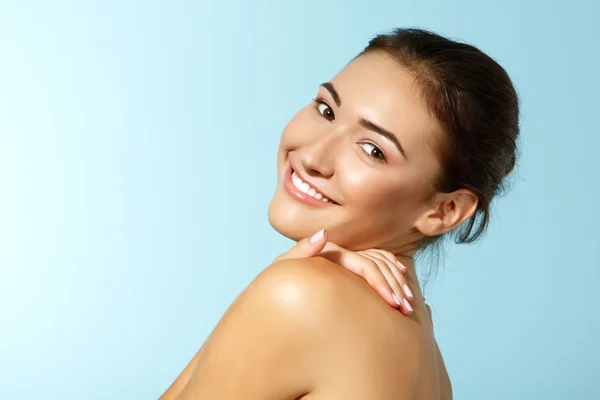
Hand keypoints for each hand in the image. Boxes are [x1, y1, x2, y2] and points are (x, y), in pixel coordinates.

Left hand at [274, 229, 413, 314]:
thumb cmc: (277, 284)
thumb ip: (301, 251)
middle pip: (377, 264)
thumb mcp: (283, 268)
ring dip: (397, 282)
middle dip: (394, 286)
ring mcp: (347, 260)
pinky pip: (378, 265)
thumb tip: (324, 234)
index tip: (392, 303)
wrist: (275, 295)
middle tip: (406, 309)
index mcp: (331, 252)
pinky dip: (392, 273)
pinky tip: (403, 283)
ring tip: (409, 304)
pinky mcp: (349, 268)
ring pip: (381, 264)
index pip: (364, 264)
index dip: (380, 282)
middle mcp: (342, 253)